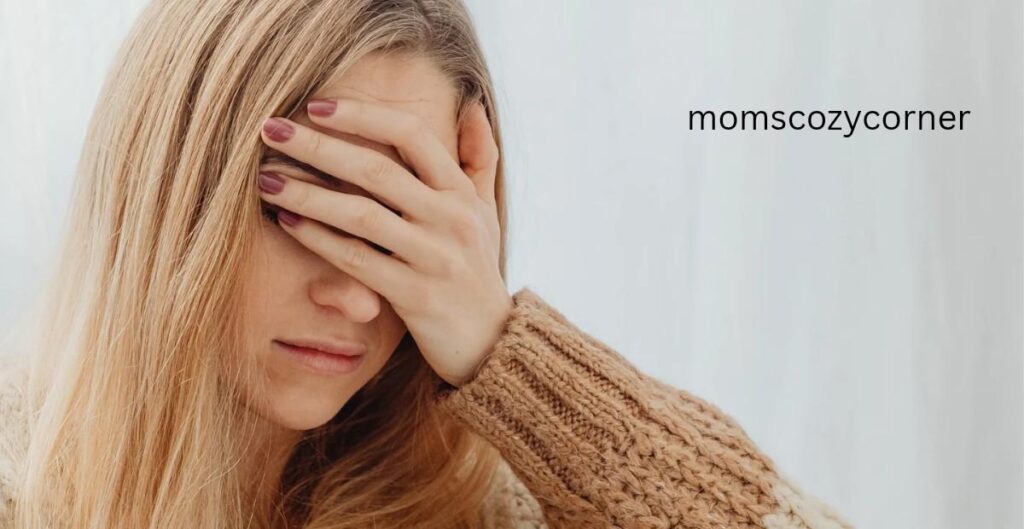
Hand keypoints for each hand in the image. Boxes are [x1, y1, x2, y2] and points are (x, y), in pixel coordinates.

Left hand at [257, 98, 512, 386]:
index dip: (363, 115)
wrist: (494, 343)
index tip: (316, 105)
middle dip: (318, 145)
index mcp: (461, 193)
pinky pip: (357, 260)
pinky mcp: (414, 295)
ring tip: (266, 178)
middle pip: (377, 169)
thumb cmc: (480, 271)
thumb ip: (480, 158)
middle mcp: (451, 219)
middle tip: (269, 129)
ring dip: (307, 193)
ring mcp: (433, 258)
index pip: (412, 135)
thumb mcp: (487, 212)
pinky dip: (318, 239)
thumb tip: (471, 106)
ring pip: (360, 214)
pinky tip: (286, 222)